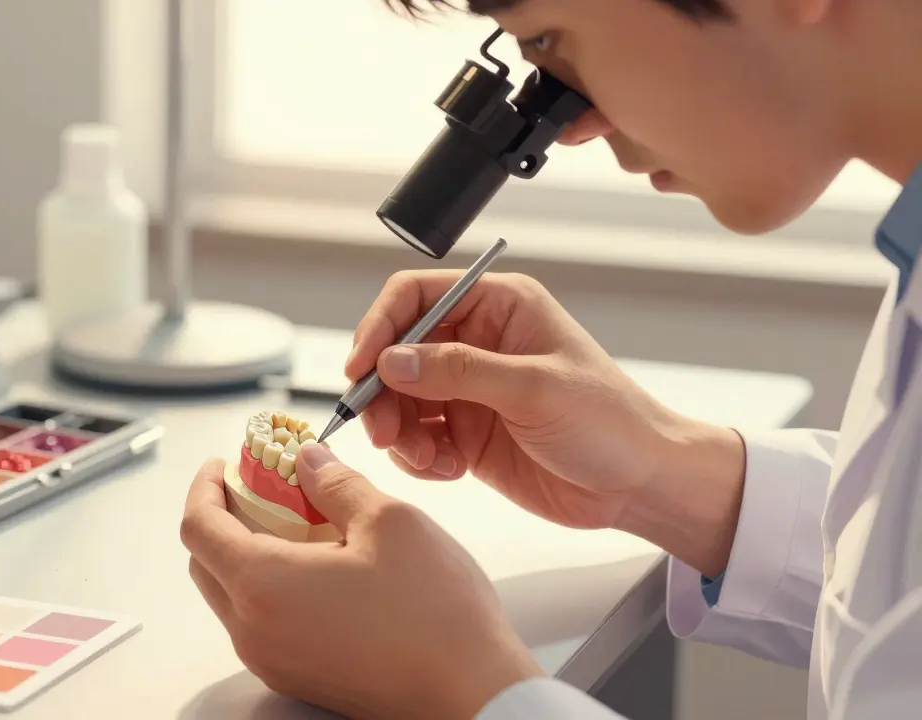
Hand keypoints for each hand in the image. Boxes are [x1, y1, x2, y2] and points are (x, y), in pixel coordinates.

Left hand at [180, 444, 541, 719]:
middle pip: (206, 563)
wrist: (473, 696)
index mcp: (264, 585)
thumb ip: (336, 483)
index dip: (204, 486)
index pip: (198, 526)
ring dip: (248, 553)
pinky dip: (270, 587)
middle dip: (224, 517)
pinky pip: (261, 623)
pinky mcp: (297, 677)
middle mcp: (255, 630)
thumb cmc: (437, 615)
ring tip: (298, 522)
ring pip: (232, 595)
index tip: (223, 465)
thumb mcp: (390, 522)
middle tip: (263, 487)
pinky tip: (318, 565)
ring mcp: (272, 660)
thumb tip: (308, 461)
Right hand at [346, 271, 744, 573]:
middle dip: (381, 393)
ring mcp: (468, 389)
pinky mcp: (465, 433)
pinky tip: (449, 470)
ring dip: (398, 431)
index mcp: (498, 306)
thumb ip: (459, 370)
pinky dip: (418, 457)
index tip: (361, 368)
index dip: (379, 327)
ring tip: (425, 458)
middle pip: (395, 352)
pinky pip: (416, 438)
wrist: (639, 486)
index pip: (414, 296)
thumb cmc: (611, 422)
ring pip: (398, 400)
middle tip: (383, 430)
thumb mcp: (535, 388)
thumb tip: (392, 361)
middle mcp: (476, 341)